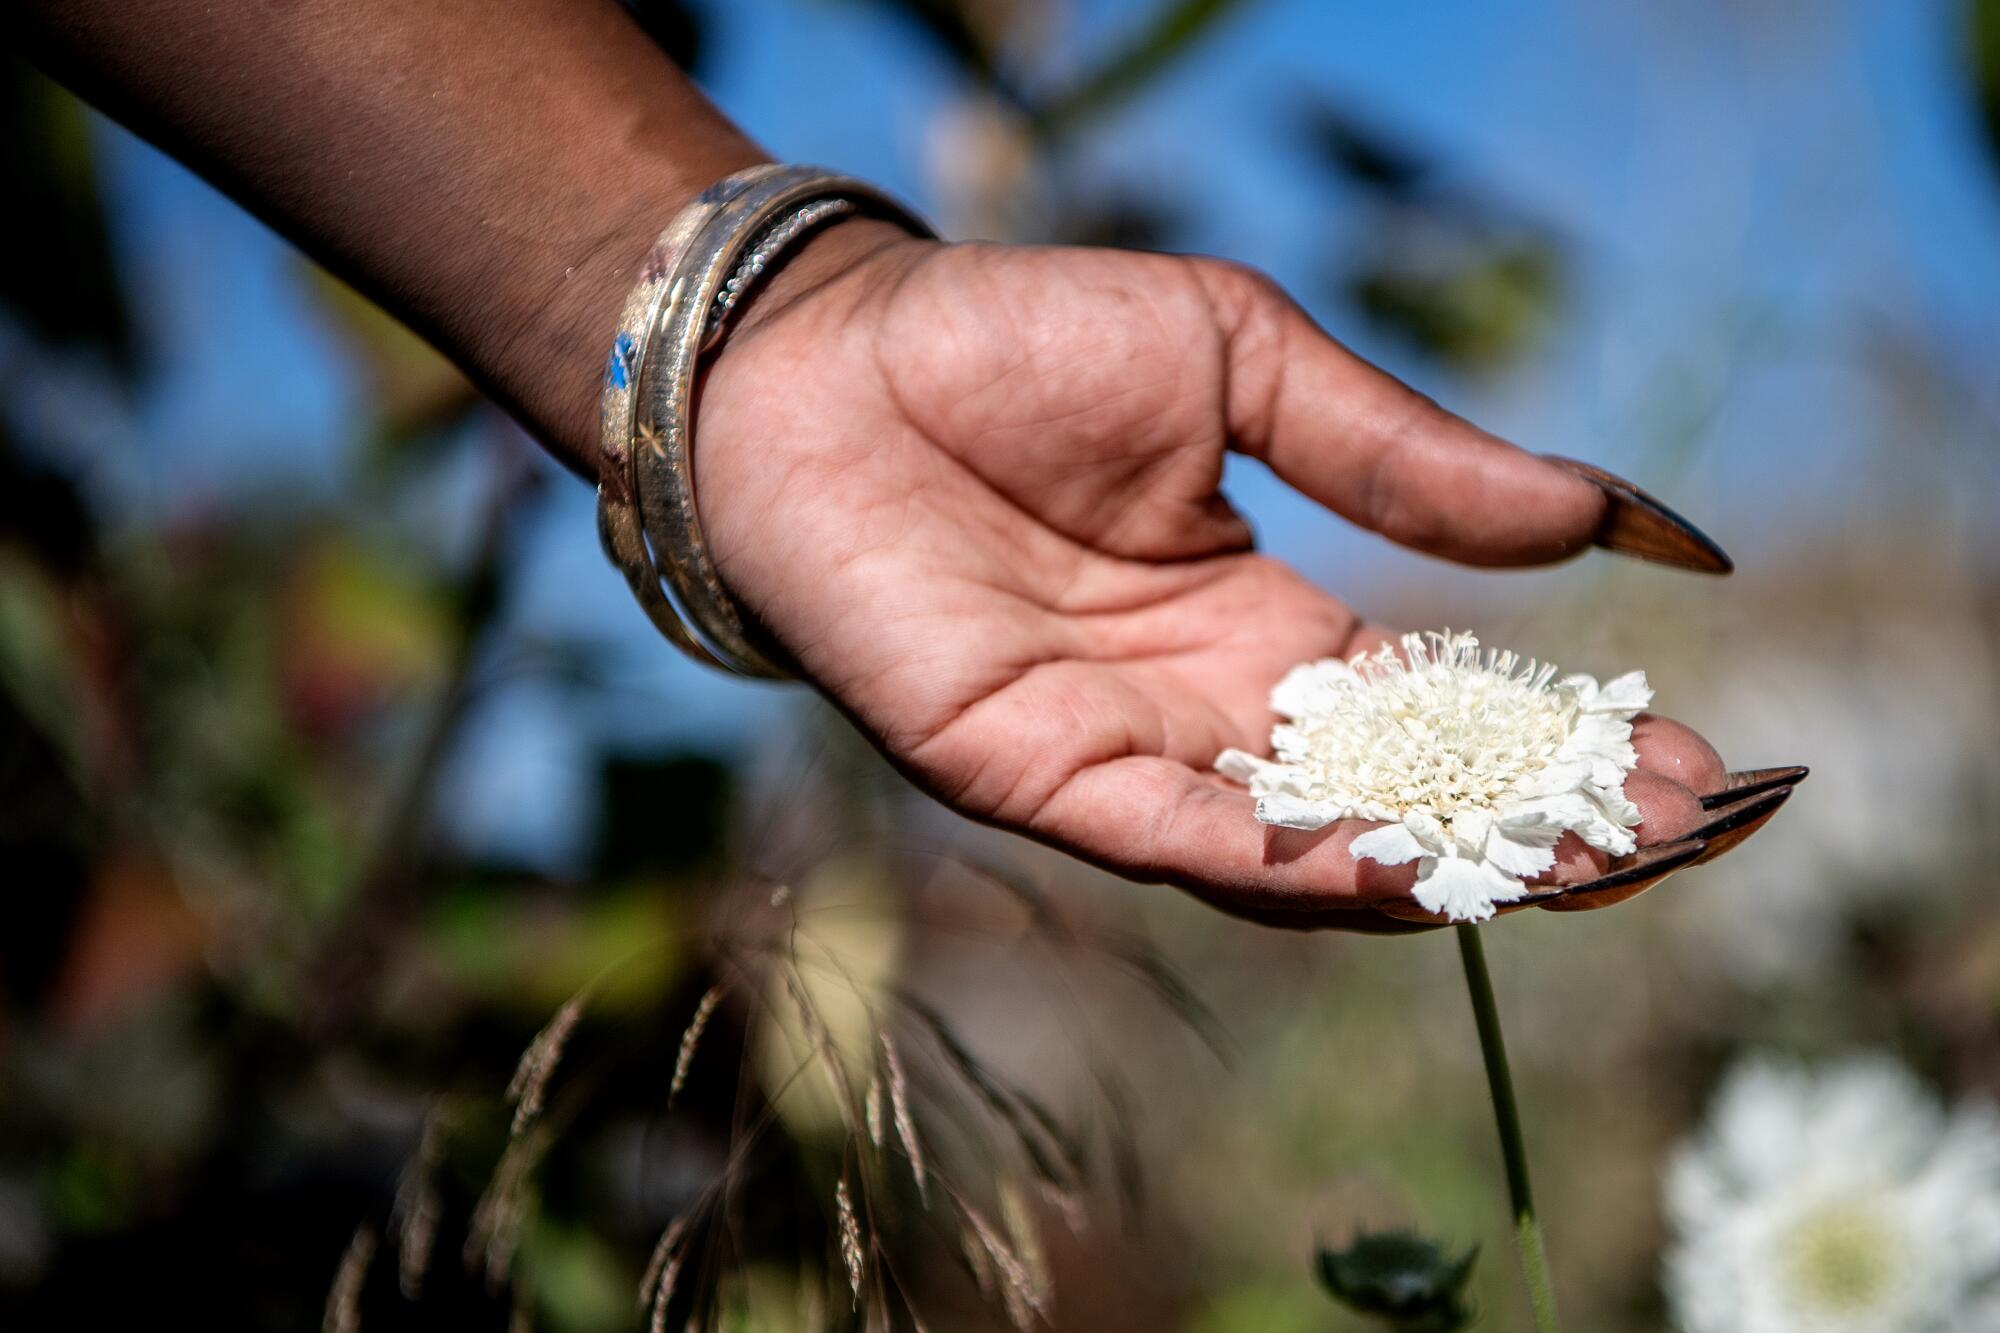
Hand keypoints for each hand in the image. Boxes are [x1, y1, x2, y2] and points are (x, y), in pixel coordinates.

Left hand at [698, 223, 1793, 928]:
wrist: (826, 355)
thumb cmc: (1018, 340)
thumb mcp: (1240, 366)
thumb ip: (1393, 453)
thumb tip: (1589, 515)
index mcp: (1259, 617)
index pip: (1434, 705)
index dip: (1551, 738)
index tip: (1688, 762)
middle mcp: (1202, 706)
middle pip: (1388, 793)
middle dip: (1524, 821)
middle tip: (1671, 839)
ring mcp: (1119, 750)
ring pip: (1294, 842)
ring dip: (1427, 861)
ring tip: (1560, 864)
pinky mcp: (1029, 773)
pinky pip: (1168, 836)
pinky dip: (1274, 861)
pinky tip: (1382, 864)